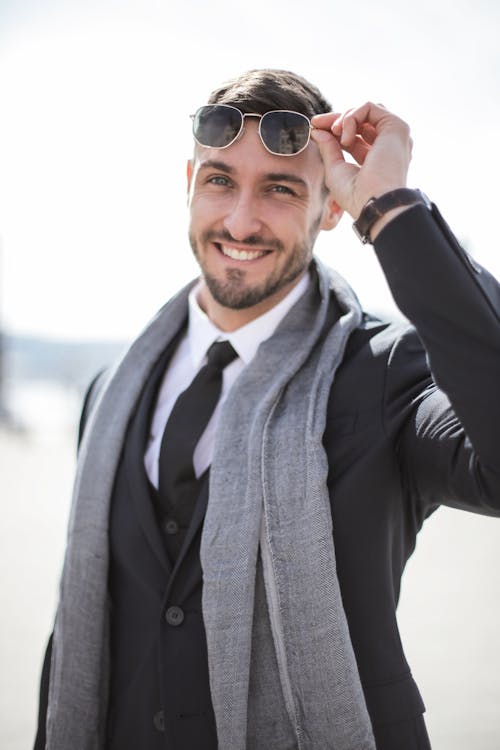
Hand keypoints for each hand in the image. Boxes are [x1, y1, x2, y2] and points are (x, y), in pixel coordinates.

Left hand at [311, 103, 412, 222]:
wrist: (374, 204)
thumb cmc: (356, 195)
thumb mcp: (335, 170)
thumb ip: (328, 148)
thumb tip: (317, 130)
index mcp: (376, 159)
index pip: (354, 136)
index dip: (333, 130)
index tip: (314, 128)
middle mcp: (387, 146)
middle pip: (360, 121)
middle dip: (335, 120)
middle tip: (316, 124)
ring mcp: (394, 136)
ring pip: (366, 111)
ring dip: (345, 117)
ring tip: (335, 133)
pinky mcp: (397, 127)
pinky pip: (370, 107)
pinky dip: (352, 117)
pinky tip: (345, 138)